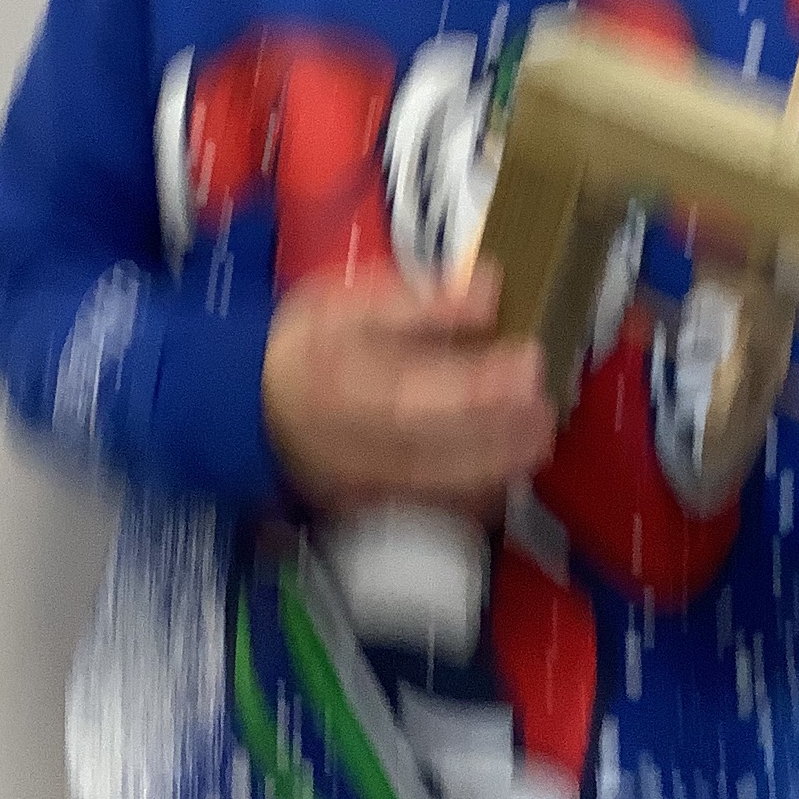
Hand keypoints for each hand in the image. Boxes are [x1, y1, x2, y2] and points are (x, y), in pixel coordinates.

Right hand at [262, 260, 554, 514]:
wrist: (250, 404)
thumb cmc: (307, 345)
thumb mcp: (347, 301)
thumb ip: (420, 300)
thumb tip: (490, 290)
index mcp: (346, 380)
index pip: (419, 391)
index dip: (481, 381)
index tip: (530, 360)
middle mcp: (356, 441)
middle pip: (439, 448)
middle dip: (504, 431)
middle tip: (547, 406)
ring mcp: (366, 482)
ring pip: (443, 484)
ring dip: (500, 463)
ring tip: (538, 433)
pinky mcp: (375, 504)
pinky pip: (435, 507)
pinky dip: (478, 491)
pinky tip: (507, 465)